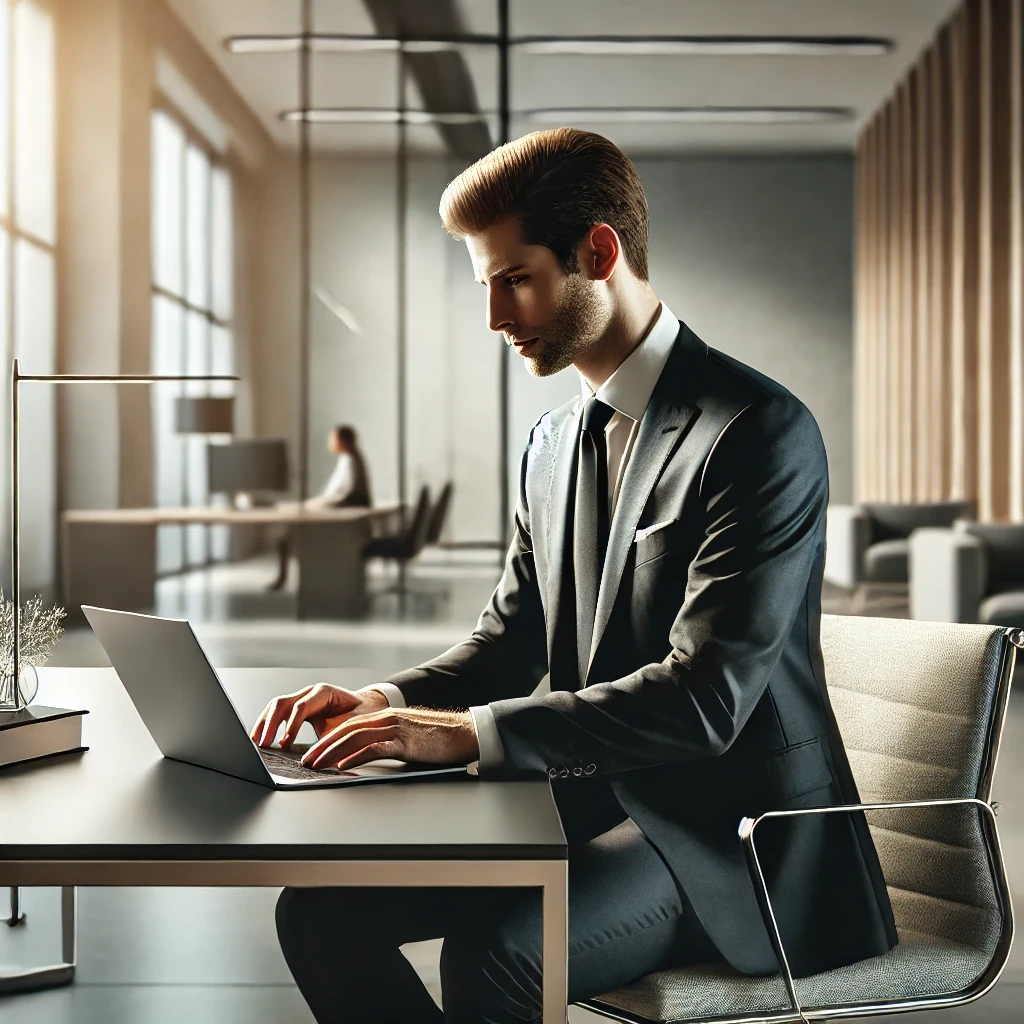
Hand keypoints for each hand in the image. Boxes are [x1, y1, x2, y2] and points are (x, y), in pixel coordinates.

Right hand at [250, 683, 389, 749]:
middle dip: (271, 723)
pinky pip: (278, 712)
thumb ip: (337, 738)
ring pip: (276, 706)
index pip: (301, 707)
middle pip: (282, 703)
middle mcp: (310, 693)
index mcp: (324, 693)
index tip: (285, 744)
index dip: (291, 725)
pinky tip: (261, 738)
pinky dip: (268, 724)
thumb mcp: (352, 726)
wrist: (366, 706)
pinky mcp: (298, 707)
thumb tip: (326, 759)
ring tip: (256, 742)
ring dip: (264, 723)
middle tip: (263, 743)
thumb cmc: (361, 715)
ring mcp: (302, 698)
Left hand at [300, 707, 479, 771]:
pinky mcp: (405, 741)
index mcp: (387, 717)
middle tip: (306, 761)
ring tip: (317, 765)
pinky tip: (343, 766)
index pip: (350, 726)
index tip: (313, 753)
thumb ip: (387, 744)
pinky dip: (356, 757)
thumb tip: (364, 759)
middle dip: (323, 746)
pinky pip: (375, 748)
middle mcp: (388, 719)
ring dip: (332, 752)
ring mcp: (396, 729)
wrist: (466, 733)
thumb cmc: (440, 739)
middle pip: (347, 730)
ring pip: (355, 737)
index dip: (328, 739)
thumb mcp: (408, 738)